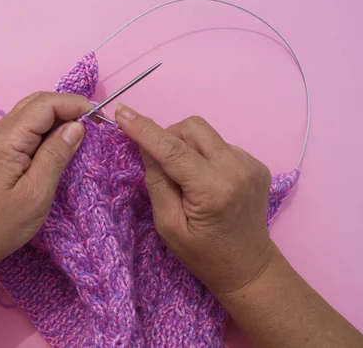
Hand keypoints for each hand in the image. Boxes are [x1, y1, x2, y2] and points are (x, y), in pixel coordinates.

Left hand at [0, 92, 90, 272]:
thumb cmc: (2, 224)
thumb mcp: (37, 193)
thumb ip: (57, 155)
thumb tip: (78, 126)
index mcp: (8, 138)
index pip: (45, 104)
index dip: (74, 104)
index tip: (100, 118)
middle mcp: (0, 131)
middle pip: (38, 102)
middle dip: (68, 107)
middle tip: (95, 125)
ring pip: (32, 112)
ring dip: (58, 116)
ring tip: (82, 133)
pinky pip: (27, 127)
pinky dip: (48, 128)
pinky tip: (61, 144)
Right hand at [116, 104, 273, 296]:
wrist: (248, 267)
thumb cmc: (202, 254)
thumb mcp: (168, 225)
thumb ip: (157, 182)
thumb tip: (146, 146)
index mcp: (212, 189)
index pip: (172, 149)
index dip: (144, 129)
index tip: (122, 112)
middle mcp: (236, 169)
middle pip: (192, 127)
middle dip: (169, 136)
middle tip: (160, 163)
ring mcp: (250, 164)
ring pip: (206, 133)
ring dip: (186, 145)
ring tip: (186, 176)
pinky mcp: (256, 163)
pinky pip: (219, 144)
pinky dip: (204, 155)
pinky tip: (206, 180)